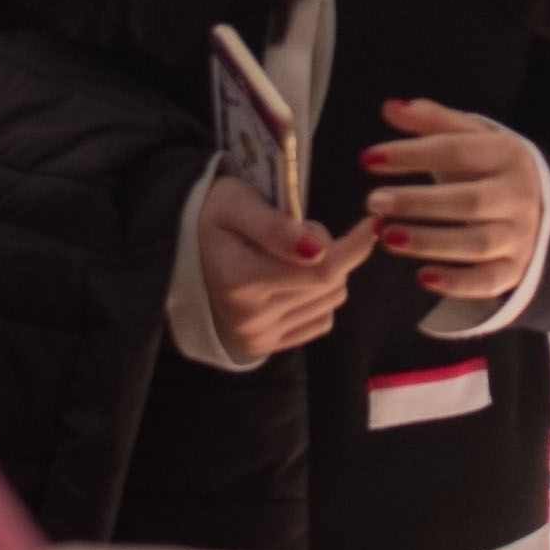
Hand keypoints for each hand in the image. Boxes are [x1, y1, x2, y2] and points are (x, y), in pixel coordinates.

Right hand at [196, 170, 373, 360]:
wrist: (178, 250)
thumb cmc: (209, 216)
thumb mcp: (236, 204)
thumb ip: (276, 227)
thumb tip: (319, 250)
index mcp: (241, 280)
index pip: (322, 270)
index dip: (354, 247)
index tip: (371, 224)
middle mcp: (250, 317)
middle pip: (331, 286)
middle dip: (332, 252)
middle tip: (300, 230)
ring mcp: (258, 336)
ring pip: (330, 303)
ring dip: (326, 274)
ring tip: (292, 253)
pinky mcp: (266, 345)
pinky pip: (319, 322)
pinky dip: (318, 298)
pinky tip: (293, 279)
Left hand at [365, 97, 540, 308]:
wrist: (544, 207)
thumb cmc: (492, 168)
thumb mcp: (472, 137)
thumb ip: (432, 122)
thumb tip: (389, 107)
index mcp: (508, 155)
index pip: (456, 151)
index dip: (411, 154)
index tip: (368, 159)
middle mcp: (518, 195)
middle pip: (467, 201)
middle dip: (417, 203)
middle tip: (373, 202)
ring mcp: (520, 236)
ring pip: (475, 243)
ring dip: (428, 241)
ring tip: (387, 236)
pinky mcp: (515, 270)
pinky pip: (488, 281)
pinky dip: (456, 282)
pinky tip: (422, 276)